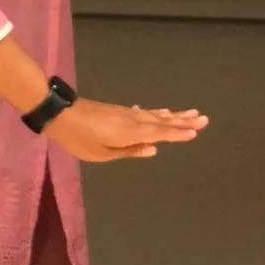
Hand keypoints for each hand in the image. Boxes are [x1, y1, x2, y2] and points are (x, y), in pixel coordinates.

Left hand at [44, 100, 207, 162]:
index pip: (161, 134)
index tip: (196, 132)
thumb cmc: (78, 138)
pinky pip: (145, 112)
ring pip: (155, 115)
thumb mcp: (101, 153)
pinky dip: (156, 112)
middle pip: (163, 121)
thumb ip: (129, 151)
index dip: (178, 134)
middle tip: (204, 118)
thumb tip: (153, 149)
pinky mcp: (119, 110)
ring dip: (173, 115)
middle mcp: (134, 120)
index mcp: (132, 132)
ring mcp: (127, 113)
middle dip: (183, 121)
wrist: (60, 114)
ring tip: (191, 113)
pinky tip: (162, 112)